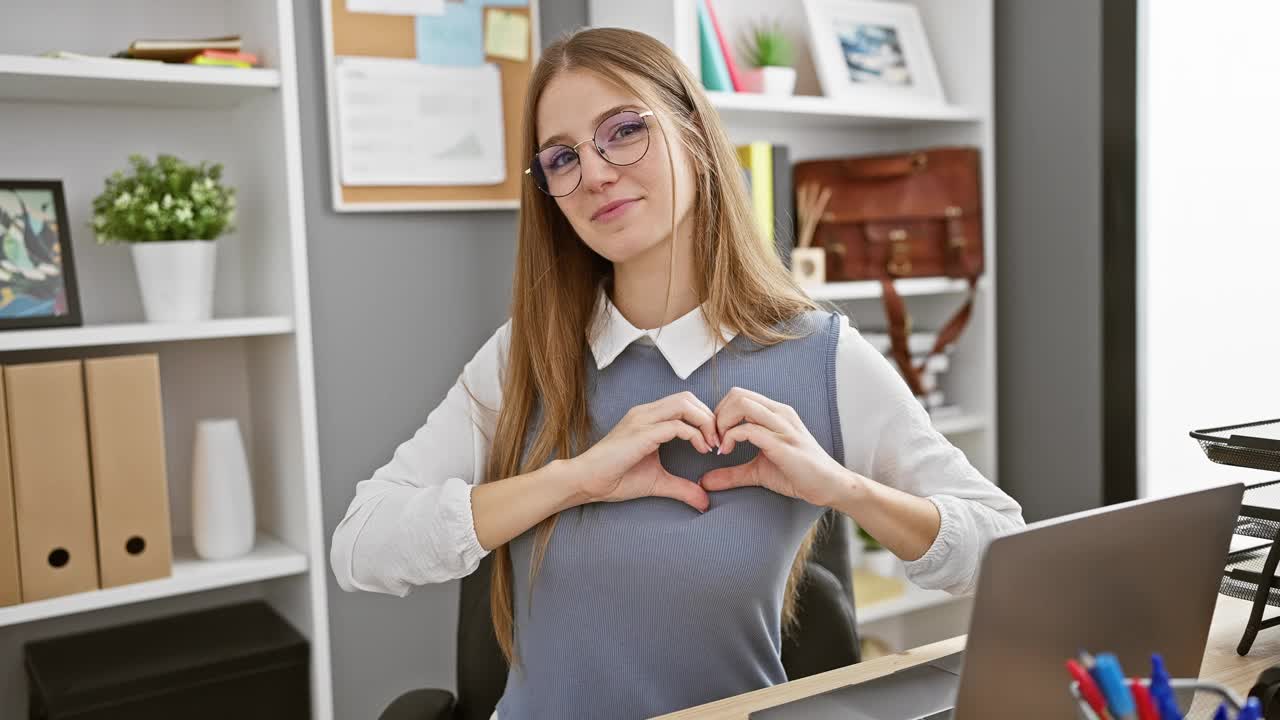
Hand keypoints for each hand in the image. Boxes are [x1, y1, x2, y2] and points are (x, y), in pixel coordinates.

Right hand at [570, 391, 719, 511]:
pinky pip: (676, 425)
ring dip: (705, 422)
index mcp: (648, 417)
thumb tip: (705, 502)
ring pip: (685, 404)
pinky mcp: (642, 433)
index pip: (685, 402)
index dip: (705, 418)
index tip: (714, 442)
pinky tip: (701, 449)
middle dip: (709, 417)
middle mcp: (646, 412)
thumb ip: (682, 488)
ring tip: (710, 444)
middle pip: (688, 398)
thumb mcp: (658, 482)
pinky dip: (694, 435)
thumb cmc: (616, 478)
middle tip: (717, 441)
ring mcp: (643, 420)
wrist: (586, 481)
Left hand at [699, 386, 851, 507]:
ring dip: (722, 423)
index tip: (714, 437)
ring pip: (742, 404)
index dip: (719, 413)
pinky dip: (730, 438)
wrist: (829, 486)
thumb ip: (731, 473)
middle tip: (713, 440)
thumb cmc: (797, 475)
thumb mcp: (758, 472)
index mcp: (775, 413)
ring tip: (719, 445)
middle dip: (717, 415)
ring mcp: (782, 426)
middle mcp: (779, 413)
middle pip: (737, 394)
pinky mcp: (783, 443)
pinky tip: (726, 453)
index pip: (738, 396)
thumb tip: (704, 481)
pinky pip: (749, 429)